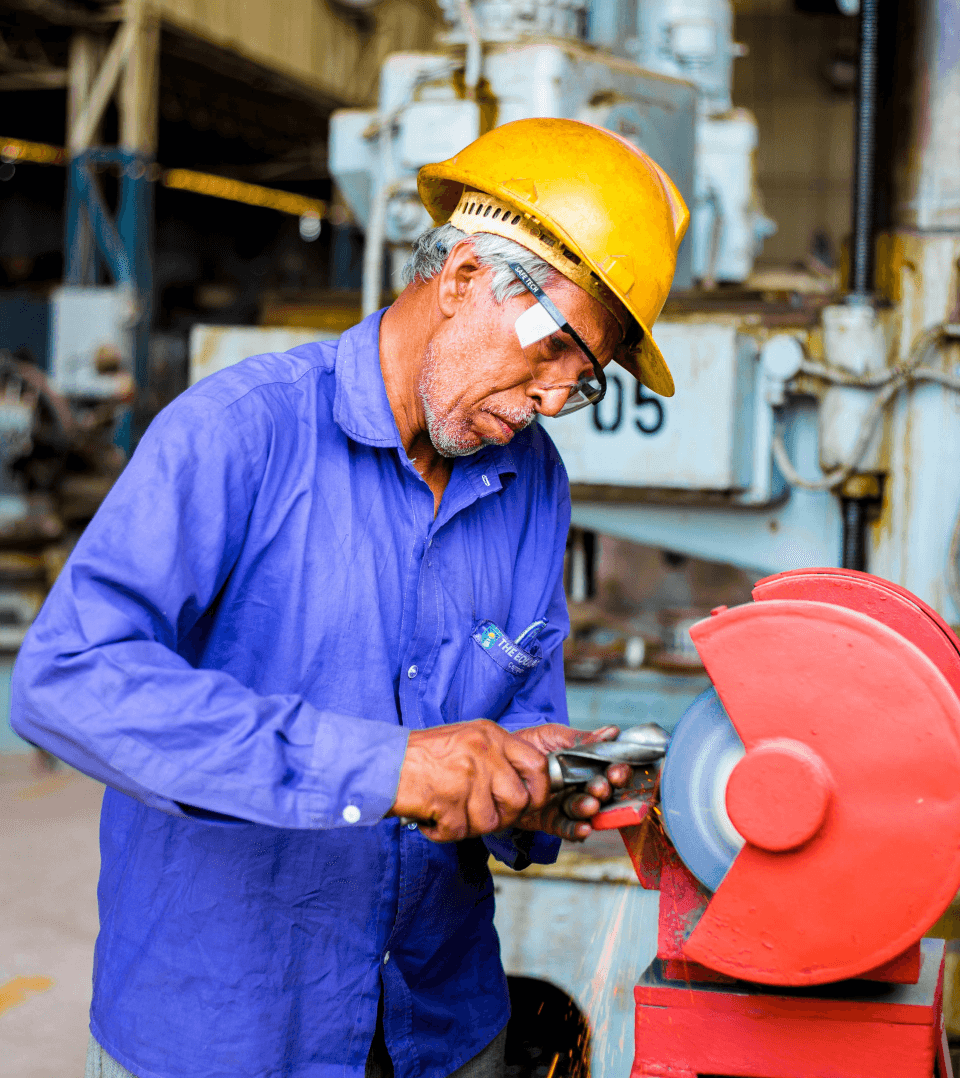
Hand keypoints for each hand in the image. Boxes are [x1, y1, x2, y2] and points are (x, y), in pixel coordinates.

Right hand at [388, 720, 551, 841]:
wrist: (382, 762)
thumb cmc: (423, 756)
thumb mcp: (468, 740)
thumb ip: (497, 758)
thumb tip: (526, 787)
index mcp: (491, 735)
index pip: (537, 764)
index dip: (540, 790)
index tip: (529, 802)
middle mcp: (483, 752)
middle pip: (519, 800)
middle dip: (504, 816)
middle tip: (481, 815)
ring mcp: (466, 775)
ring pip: (491, 821)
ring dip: (470, 826)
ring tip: (450, 812)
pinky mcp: (448, 799)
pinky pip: (460, 832)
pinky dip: (445, 833)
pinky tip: (433, 818)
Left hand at [512, 724, 630, 841]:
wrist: (497, 760)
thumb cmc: (529, 745)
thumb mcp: (554, 736)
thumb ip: (581, 739)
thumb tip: (612, 732)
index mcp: (586, 765)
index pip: (610, 770)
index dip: (618, 771)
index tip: (617, 771)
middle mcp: (580, 787)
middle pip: (602, 793)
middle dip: (604, 790)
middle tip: (600, 787)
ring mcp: (566, 805)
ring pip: (585, 811)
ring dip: (590, 809)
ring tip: (589, 805)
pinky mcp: (550, 821)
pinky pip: (566, 828)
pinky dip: (576, 830)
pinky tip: (584, 828)